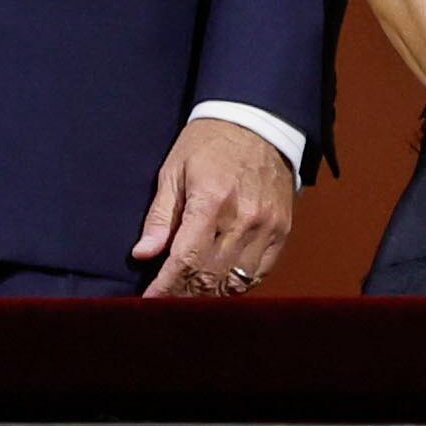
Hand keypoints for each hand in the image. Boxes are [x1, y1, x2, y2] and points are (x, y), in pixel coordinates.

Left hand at [132, 115, 294, 297]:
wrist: (258, 122)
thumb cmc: (210, 143)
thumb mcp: (174, 171)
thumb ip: (160, 216)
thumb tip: (143, 254)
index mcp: (211, 200)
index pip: (185, 259)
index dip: (165, 287)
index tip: (150, 302)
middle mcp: (243, 217)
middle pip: (209, 276)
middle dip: (183, 296)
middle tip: (165, 303)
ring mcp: (267, 226)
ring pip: (235, 282)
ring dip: (209, 296)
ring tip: (188, 297)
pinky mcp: (282, 230)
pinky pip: (258, 274)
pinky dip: (236, 285)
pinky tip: (218, 285)